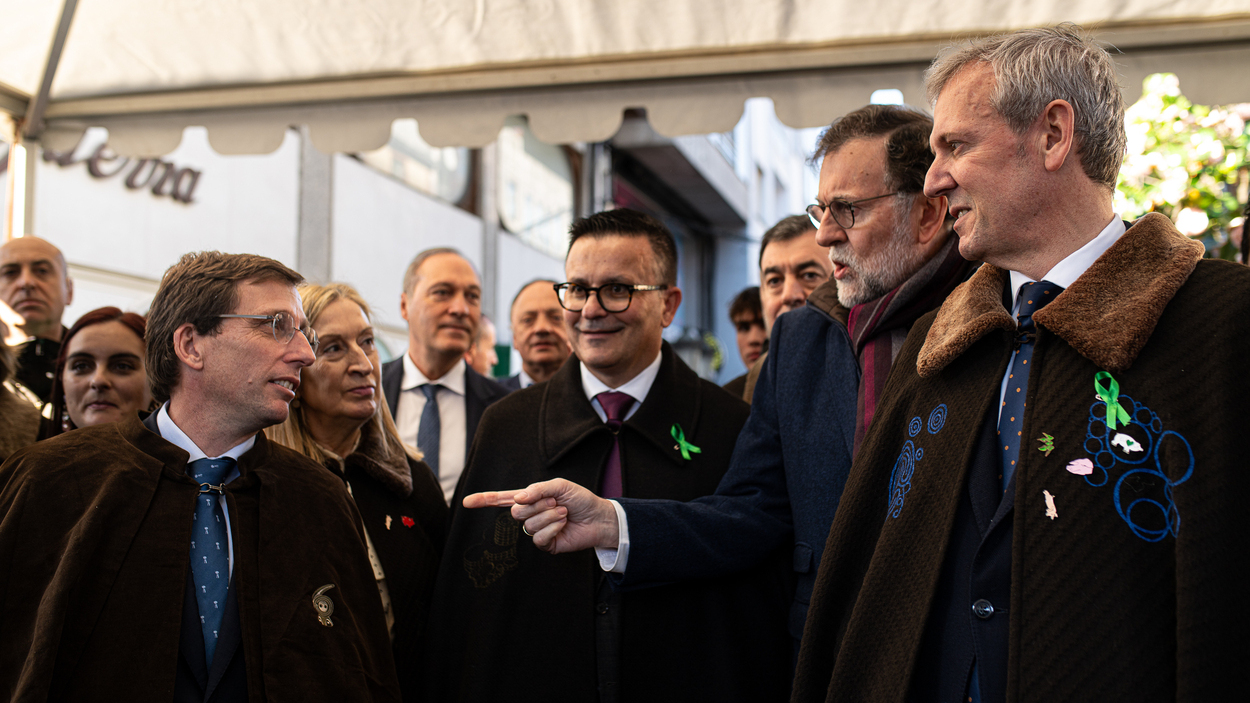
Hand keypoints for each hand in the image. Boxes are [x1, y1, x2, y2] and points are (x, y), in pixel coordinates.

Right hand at [462, 478, 618, 553]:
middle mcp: (530, 514)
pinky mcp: (545, 544)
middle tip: (556, 502)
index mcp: (530, 499)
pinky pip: (538, 538)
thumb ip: (537, 489)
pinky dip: (553, 528)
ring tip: (563, 512)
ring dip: (549, 515)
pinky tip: (563, 524)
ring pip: (528, 524)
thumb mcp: (559, 486)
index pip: (502, 499)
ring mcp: (537, 530)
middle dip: (538, 505)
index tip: (466, 502)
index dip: (484, 500)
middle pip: (515, 512)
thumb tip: (518, 498)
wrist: (598, 517)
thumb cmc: (580, 500)